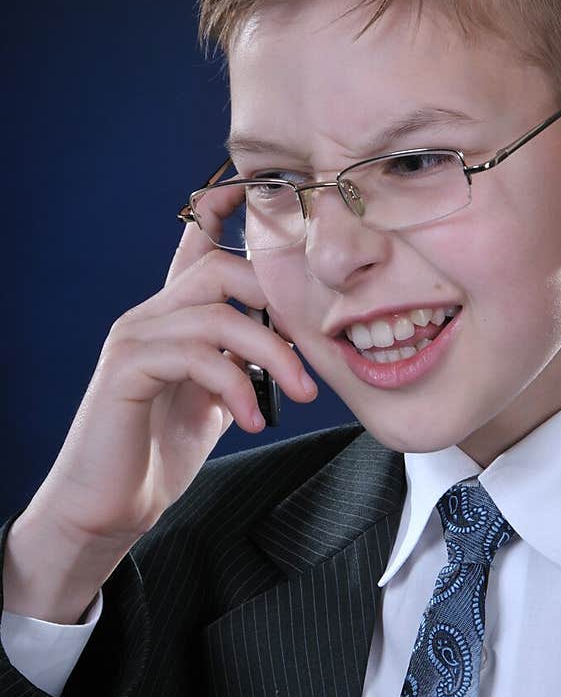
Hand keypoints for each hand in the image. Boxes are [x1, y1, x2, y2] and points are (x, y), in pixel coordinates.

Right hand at [3, 190, 316, 619]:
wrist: (110, 507)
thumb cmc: (159, 453)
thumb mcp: (215, 398)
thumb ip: (242, 362)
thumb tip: (291, 346)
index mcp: (175, 318)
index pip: (196, 244)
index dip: (227, 209)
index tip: (263, 189)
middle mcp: (151, 317)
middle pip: (219, 267)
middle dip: (277, 300)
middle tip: (314, 347)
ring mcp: (135, 339)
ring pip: (217, 313)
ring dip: (271, 353)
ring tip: (298, 394)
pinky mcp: (126, 369)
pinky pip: (195, 355)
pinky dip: (235, 385)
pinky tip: (250, 420)